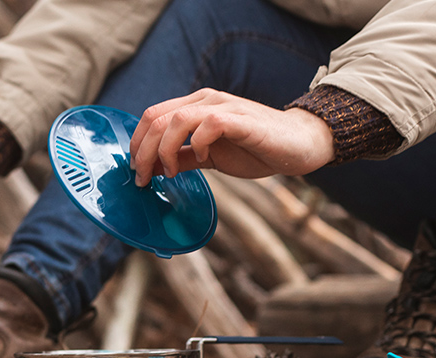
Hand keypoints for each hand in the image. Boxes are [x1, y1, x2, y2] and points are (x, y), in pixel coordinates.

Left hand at [129, 89, 334, 185]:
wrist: (298, 145)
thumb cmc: (255, 149)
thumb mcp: (209, 156)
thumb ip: (181, 158)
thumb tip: (152, 168)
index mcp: (195, 106)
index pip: (152, 115)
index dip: (137, 143)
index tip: (137, 170)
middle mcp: (206, 101)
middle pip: (157, 118)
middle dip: (143, 152)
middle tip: (143, 178)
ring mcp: (224, 107)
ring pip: (177, 119)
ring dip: (164, 150)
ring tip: (170, 172)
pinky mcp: (241, 119)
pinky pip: (208, 124)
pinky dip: (197, 144)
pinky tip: (202, 158)